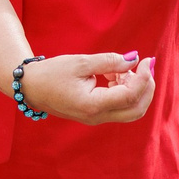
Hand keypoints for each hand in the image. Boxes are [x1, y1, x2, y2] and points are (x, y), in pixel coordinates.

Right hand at [19, 53, 156, 124]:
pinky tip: (114, 75)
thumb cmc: (52, 73)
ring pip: (130, 110)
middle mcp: (97, 117)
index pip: (130, 96)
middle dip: (146, 87)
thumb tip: (134, 59)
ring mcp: (96, 119)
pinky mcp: (96, 115)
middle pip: (136, 109)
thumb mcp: (81, 62)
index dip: (144, 77)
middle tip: (145, 66)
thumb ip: (110, 62)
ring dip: (135, 89)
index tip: (147, 59)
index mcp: (93, 105)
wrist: (30, 87)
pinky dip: (125, 91)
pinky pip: (119, 107)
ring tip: (120, 69)